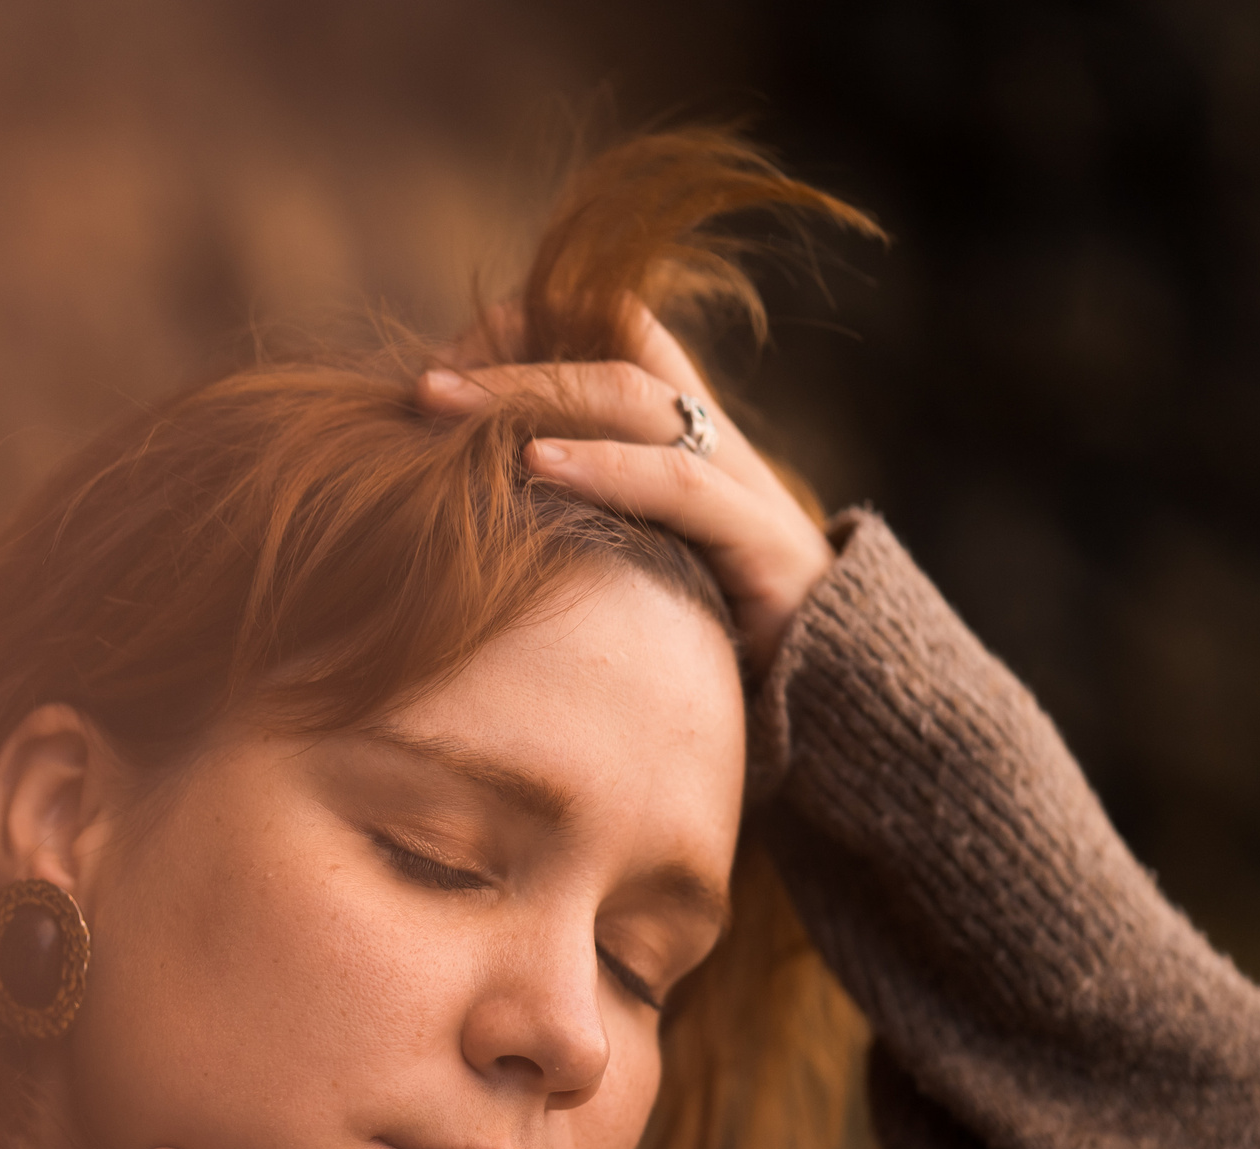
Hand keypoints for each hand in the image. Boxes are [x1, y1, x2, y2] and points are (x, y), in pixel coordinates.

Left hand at [417, 299, 834, 674]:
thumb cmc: (714, 649)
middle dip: (511, 359)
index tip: (444, 365)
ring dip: (530, 394)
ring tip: (444, 406)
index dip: (529, 329)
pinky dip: (603, 468)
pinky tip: (532, 466)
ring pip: (635, 400)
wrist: (842, 709)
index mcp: (686, 440)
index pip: (612, 333)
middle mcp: (717, 445)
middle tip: (418, 386)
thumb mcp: (634, 571)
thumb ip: (578, 529)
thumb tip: (465, 515)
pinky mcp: (764, 544)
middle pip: (609, 355)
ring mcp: (744, 487)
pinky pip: (680, 486)